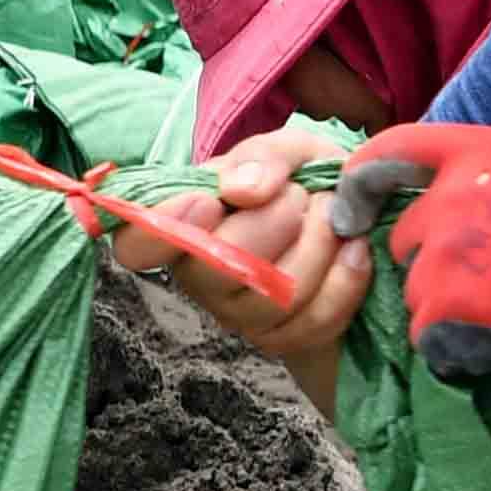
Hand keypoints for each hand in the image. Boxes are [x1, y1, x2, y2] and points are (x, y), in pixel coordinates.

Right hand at [108, 130, 369, 378]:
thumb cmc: (305, 184)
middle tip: (301, 195)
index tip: (208, 202)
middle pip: (212, 271)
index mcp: (181, 223)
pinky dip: (344, 280)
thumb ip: (264, 157)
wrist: (357, 226)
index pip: (134, 245)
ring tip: (334, 216)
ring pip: (267, 298)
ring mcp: (237, 312)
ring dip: (317, 246)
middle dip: (271, 224)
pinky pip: (309, 321)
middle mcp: (198, 274)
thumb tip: (245, 190)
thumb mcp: (289, 151)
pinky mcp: (280, 338)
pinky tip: (354, 250)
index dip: (161, 230)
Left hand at [336, 120, 490, 410]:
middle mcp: (453, 198)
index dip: (363, 179)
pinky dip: (455, 347)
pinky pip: (428, 334)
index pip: (394, 150)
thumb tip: (477, 178)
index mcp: (482, 153)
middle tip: (490, 281)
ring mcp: (445, 256)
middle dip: (433, 260)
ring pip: (416, 290)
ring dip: (446, 307)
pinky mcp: (446, 311)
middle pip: (405, 237)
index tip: (351, 208)